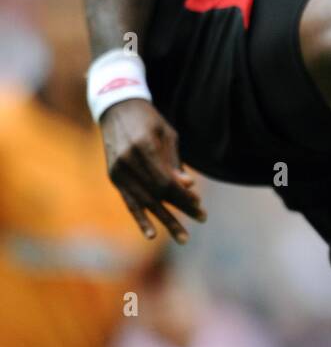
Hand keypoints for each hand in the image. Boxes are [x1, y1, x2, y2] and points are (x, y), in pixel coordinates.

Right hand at [101, 100, 205, 243]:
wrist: (116, 109)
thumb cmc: (148, 120)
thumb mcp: (167, 135)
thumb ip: (175, 162)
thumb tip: (189, 186)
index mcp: (143, 147)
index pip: (165, 181)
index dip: (183, 195)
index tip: (199, 204)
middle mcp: (128, 161)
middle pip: (158, 193)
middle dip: (181, 208)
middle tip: (202, 219)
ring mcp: (118, 170)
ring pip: (145, 201)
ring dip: (166, 220)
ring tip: (183, 237)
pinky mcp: (113, 176)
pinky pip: (128, 202)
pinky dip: (140, 219)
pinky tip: (152, 234)